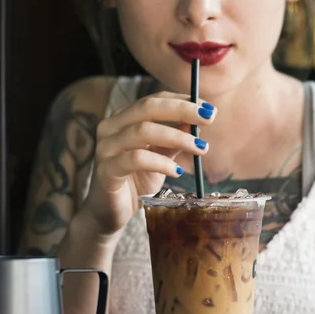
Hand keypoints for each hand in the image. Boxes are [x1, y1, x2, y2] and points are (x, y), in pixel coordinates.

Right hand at [81, 91, 215, 236]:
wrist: (111, 214)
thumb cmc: (136, 182)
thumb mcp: (161, 157)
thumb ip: (175, 140)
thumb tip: (197, 122)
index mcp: (124, 119)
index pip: (154, 100)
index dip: (182, 100)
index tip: (207, 108)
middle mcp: (111, 127)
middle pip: (147, 107)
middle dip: (182, 109)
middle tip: (209, 117)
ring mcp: (105, 147)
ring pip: (143, 130)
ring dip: (177, 136)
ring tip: (200, 147)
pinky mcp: (105, 170)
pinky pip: (136, 159)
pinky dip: (161, 162)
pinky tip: (177, 171)